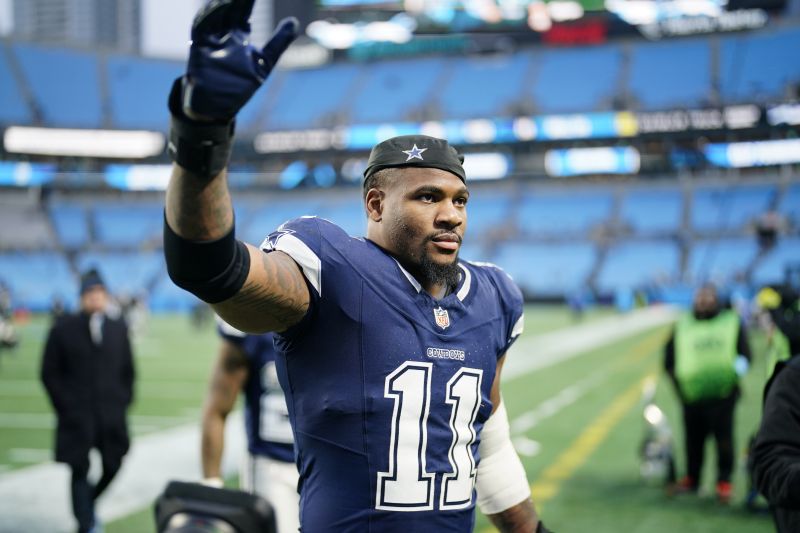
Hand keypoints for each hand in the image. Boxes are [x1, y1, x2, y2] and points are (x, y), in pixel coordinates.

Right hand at [182, 0, 297, 120]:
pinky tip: (218, 6)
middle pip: (228, 11)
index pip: (242, 13)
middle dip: (236, 1)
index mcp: (238, 37)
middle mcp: (224, 36)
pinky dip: (207, 15)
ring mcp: (211, 41)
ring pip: (214, 15)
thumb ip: (278, 42)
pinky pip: (201, 27)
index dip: (247, 2)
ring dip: (221, 4)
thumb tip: (294, 20)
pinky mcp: (199, 48)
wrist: (218, 106)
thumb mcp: (265, 62)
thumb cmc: (240, 86)